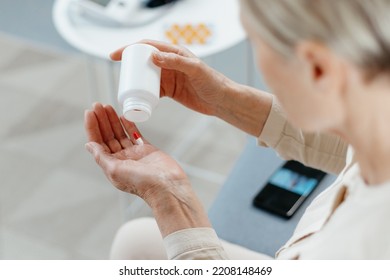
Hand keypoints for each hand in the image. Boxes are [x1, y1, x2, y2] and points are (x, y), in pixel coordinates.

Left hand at [84, 103, 211, 235]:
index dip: (93, 127)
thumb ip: (101, 157)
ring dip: (113, 120)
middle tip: (97, 104)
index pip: (98, 143)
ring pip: (120, 133)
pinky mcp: (147, 149)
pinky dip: (129, 125)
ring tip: (107, 106)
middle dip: (102, 120)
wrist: (166, 185)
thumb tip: (89, 145)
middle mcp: (121, 159)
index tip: (90, 113)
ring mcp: (134, 153)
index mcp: (111, 165)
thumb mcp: (115, 170)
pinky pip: (135, 134)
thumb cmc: (141, 183)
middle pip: (107, 136)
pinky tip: (123, 116)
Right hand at [110, 40, 232, 115]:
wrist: (221, 101)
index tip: (116, 56)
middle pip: (144, 60)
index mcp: (175, 52)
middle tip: (120, 76)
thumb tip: (152, 56)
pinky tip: (139, 98)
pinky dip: (145, 93)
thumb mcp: (195, 69)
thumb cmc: (213, 82)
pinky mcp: (170, 90)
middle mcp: (170, 63)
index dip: (130, 49)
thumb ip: (176, 61)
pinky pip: (153, 90)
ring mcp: (169, 77)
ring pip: (147, 76)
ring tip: (126, 87)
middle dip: (130, 65)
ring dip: (136, 80)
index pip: (148, 46)